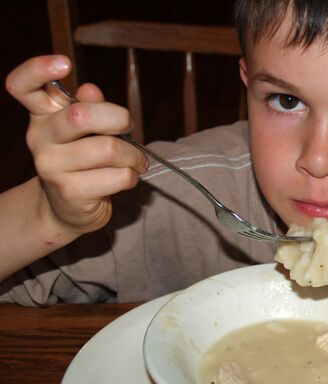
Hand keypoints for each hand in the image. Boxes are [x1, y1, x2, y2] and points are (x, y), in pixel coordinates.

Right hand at [5, 55, 147, 234]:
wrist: (69, 209)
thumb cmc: (84, 162)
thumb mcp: (86, 131)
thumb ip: (91, 108)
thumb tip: (91, 90)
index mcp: (42, 115)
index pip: (23, 86)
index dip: (38, 69)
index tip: (65, 62)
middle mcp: (40, 138)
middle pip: (81, 116)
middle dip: (119, 119)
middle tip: (129, 128)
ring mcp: (51, 167)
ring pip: (108, 149)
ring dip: (134, 155)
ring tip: (136, 161)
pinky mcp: (70, 192)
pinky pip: (118, 176)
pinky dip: (132, 176)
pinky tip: (127, 178)